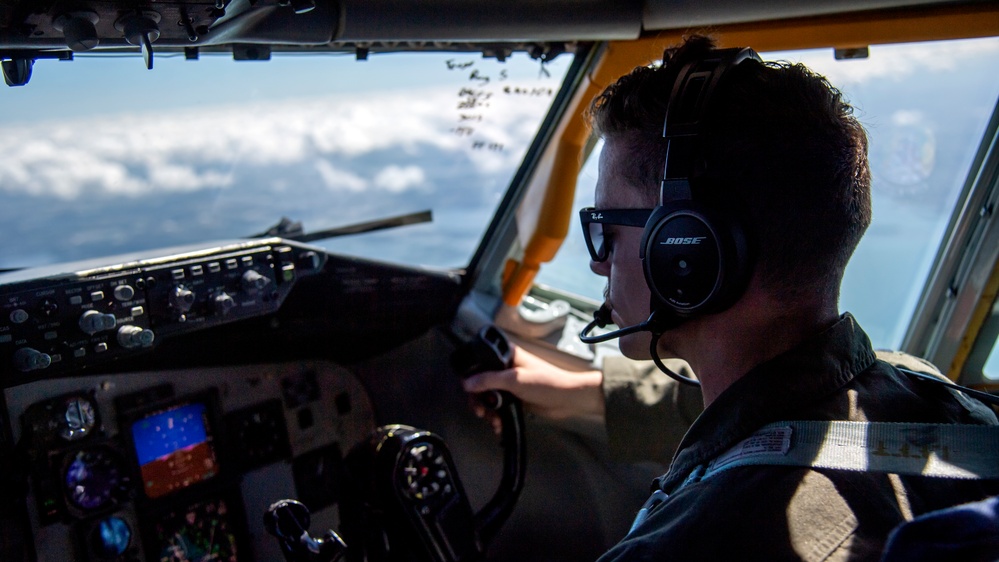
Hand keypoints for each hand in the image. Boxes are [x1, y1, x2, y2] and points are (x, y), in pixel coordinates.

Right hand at [462, 344, 604, 428]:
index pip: (480, 360)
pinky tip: (499, 424)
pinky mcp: (514, 397)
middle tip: (480, 411)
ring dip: (487, 410)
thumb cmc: (544, 383)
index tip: (468, 390)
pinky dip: (496, 415)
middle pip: (480, 382)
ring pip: (488, 396)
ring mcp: (509, 383)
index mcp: (506, 355)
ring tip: (493, 421)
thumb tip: (465, 383)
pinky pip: (497, 405)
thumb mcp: (514, 380)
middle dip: (478, 399)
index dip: (471, 375)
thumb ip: (488, 380)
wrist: (568, 399)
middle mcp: (505, 367)